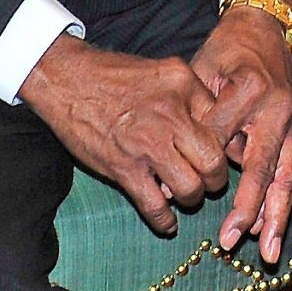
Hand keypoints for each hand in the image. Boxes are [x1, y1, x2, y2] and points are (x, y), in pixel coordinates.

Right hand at [20, 37, 231, 236]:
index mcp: (183, 84)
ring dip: (191, 198)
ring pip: (190, 188)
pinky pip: (155, 206)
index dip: (224, 144)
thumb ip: (192, 93)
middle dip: (215, 178)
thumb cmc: (115, 75)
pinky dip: (164, 220)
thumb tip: (214, 124)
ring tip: (186, 195)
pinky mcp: (124, 168)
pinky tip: (167, 221)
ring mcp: (147, 144)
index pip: (222, 123)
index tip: (220, 154)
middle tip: (208, 181)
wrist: (67, 79)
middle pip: (213, 161)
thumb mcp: (164, 69)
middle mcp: (171, 114)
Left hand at [190, 0, 291, 263]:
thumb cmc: (228, 48)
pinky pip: (290, 171)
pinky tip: (272, 230)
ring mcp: (291, 121)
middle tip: (229, 240)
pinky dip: (280, 203)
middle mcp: (276, 109)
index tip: (174, 190)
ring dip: (274, 217)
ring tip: (267, 252)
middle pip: (261, 166)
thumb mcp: (203, 67)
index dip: (196, 164)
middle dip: (247, 207)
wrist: (267, 25)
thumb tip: (178, 155)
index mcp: (250, 88)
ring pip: (284, 176)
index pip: (220, 138)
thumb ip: (194, 110)